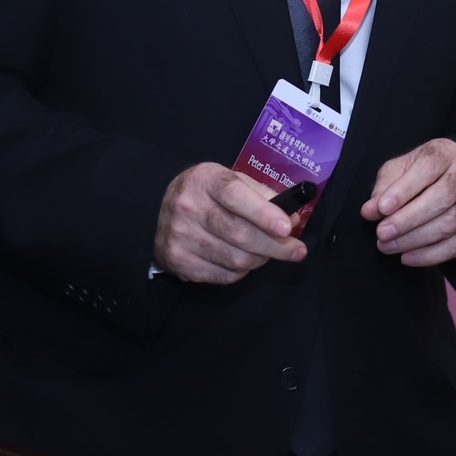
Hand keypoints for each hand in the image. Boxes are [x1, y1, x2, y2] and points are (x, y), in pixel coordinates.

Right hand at [154, 162, 306, 283]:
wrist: (159, 210)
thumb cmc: (207, 194)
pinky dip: (242, 271)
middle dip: (276, 246)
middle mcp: (188, 207)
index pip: (235, 195)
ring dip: (261, 259)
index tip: (287, 227)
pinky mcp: (178, 262)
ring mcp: (180, 237)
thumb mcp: (231, 180)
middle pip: (240, 234)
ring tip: (269, 252)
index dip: (263, 212)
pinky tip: (245, 260)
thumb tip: (292, 216)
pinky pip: (224, 275)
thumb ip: (262, 194)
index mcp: (204, 180)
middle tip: (297, 250)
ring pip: (235, 259)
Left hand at [360, 138, 455, 266]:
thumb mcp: (398, 170)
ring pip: (449, 224)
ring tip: (388, 246)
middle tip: (382, 233)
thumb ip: (383, 188)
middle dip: (407, 220)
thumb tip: (369, 211)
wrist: (450, 180)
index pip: (427, 169)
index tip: (382, 208)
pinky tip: (408, 258)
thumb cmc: (418, 174)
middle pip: (441, 199)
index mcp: (444, 154)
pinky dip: (432, 255)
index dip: (404, 190)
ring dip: (415, 240)